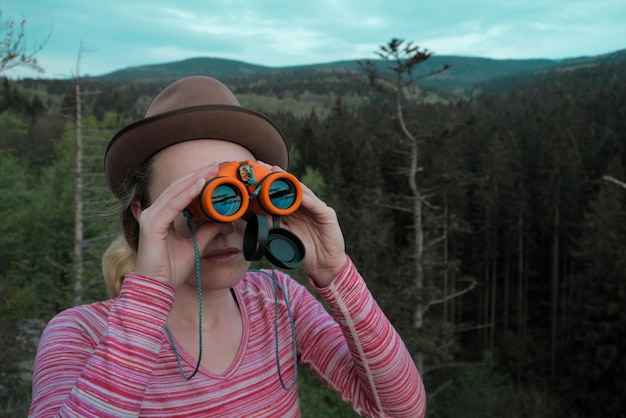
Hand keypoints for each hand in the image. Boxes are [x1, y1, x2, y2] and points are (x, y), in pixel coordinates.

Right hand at [132, 163, 220, 287]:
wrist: (157, 287)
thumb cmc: (171, 269)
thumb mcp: (196, 245)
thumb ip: (207, 230)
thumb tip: (224, 220)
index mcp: (161, 216)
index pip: (180, 192)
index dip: (196, 180)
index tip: (214, 172)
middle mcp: (153, 213)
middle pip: (178, 187)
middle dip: (198, 174)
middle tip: (216, 164)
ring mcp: (150, 218)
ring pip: (175, 192)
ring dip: (195, 179)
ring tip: (212, 170)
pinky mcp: (151, 225)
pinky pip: (173, 205)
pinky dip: (187, 193)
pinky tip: (201, 185)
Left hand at [260, 162, 347, 286]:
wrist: (322, 265)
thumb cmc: (303, 251)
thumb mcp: (284, 236)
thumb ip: (274, 224)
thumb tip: (257, 215)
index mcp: (294, 211)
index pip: (281, 194)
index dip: (269, 184)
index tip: (256, 175)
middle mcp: (305, 206)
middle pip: (291, 188)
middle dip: (278, 177)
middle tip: (263, 166)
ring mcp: (316, 208)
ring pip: (303, 192)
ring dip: (291, 182)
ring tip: (278, 173)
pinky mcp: (327, 214)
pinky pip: (315, 204)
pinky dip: (307, 198)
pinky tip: (299, 192)